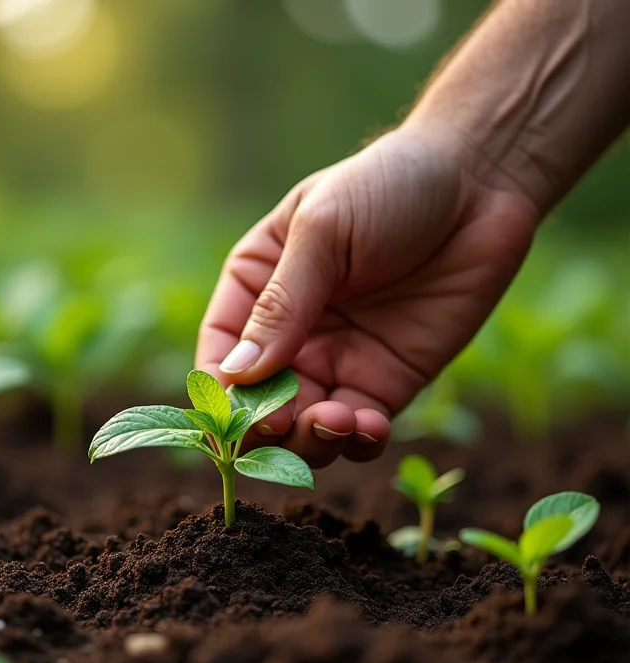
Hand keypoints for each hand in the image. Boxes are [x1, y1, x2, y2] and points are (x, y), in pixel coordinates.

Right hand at [196, 127, 538, 467]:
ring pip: (306, 425)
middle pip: (260, 401)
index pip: (221, 350)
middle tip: (285, 424)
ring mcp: (340, 358)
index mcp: (258, 286)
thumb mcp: (323, 230)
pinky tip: (369, 427)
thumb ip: (281, 302)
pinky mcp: (388, 379)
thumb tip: (238, 374)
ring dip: (311, 440)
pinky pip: (362, 427)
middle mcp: (293, 331)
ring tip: (335, 421)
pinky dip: (359, 441)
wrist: (480, 183)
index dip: (221, 389)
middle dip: (267, 425)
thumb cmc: (389, 185)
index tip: (233, 412)